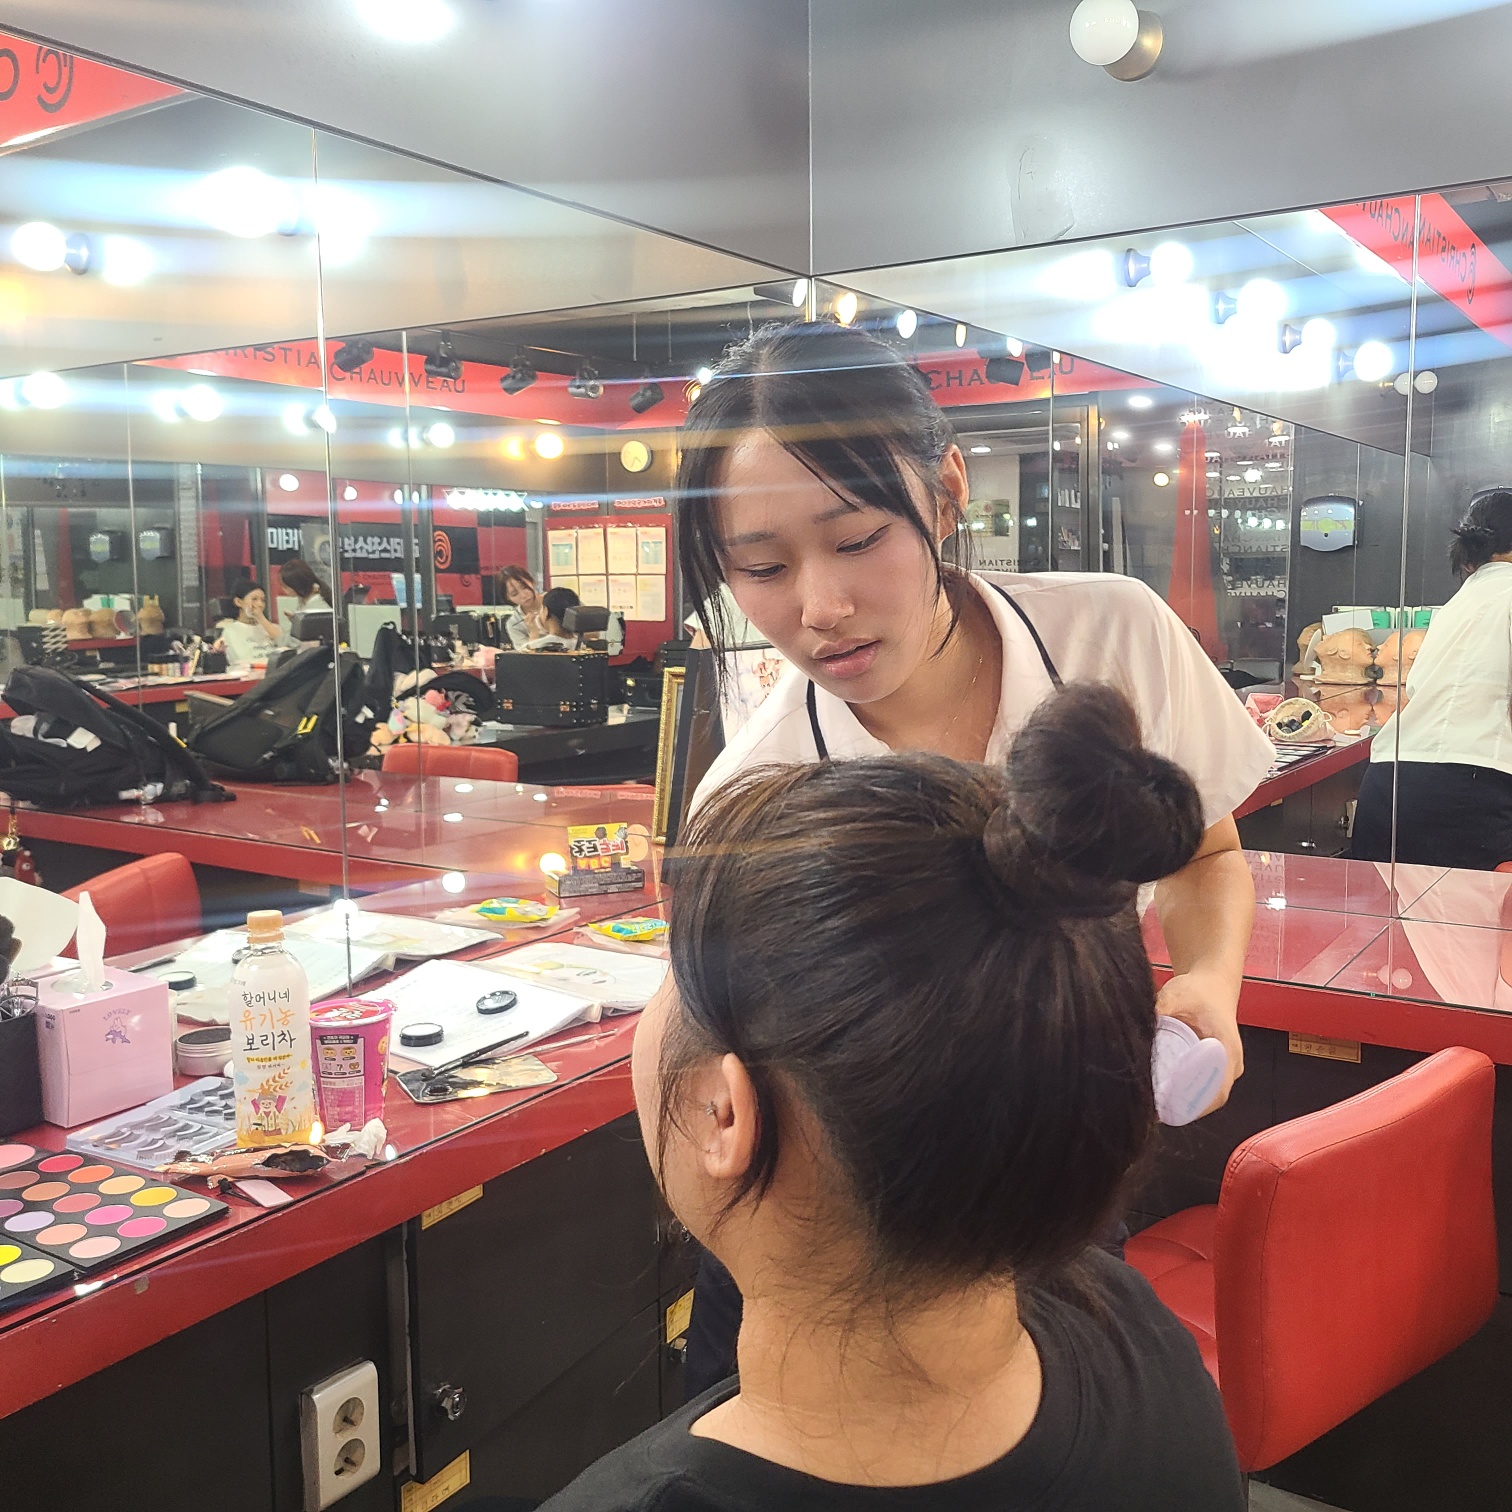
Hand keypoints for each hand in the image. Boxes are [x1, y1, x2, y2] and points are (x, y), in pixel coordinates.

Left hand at [1156, 968, 1242, 1114]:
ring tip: (1153, 1105)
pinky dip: (1185, 1093)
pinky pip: (1203, 1086)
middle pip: (1209, 1099)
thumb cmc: (1200, 989)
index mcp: (1227, 1051)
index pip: (1217, 1093)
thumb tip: (1138, 1024)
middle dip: (1183, 1108)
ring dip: (1183, 1103)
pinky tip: (1162, 1095)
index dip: (1193, 1107)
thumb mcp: (1178, 994)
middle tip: (1153, 1109)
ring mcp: (1224, 1067)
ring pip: (1205, 1095)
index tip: (1168, 1110)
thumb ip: (1161, 1006)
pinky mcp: (1215, 1065)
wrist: (1212, 981)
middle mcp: (1230, 1064)